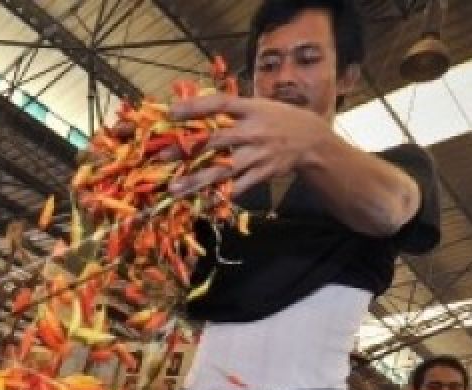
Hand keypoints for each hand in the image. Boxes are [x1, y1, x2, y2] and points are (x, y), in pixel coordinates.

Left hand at [166, 95, 329, 197]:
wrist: (311, 139)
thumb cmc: (276, 119)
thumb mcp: (257, 105)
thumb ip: (229, 108)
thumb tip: (192, 105)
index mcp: (250, 108)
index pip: (220, 104)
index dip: (196, 107)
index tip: (171, 112)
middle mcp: (253, 130)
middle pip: (216, 139)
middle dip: (187, 149)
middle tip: (161, 158)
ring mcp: (258, 154)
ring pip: (223, 169)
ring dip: (197, 180)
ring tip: (174, 189)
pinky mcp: (262, 173)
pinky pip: (238, 188)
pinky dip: (219, 197)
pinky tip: (201, 205)